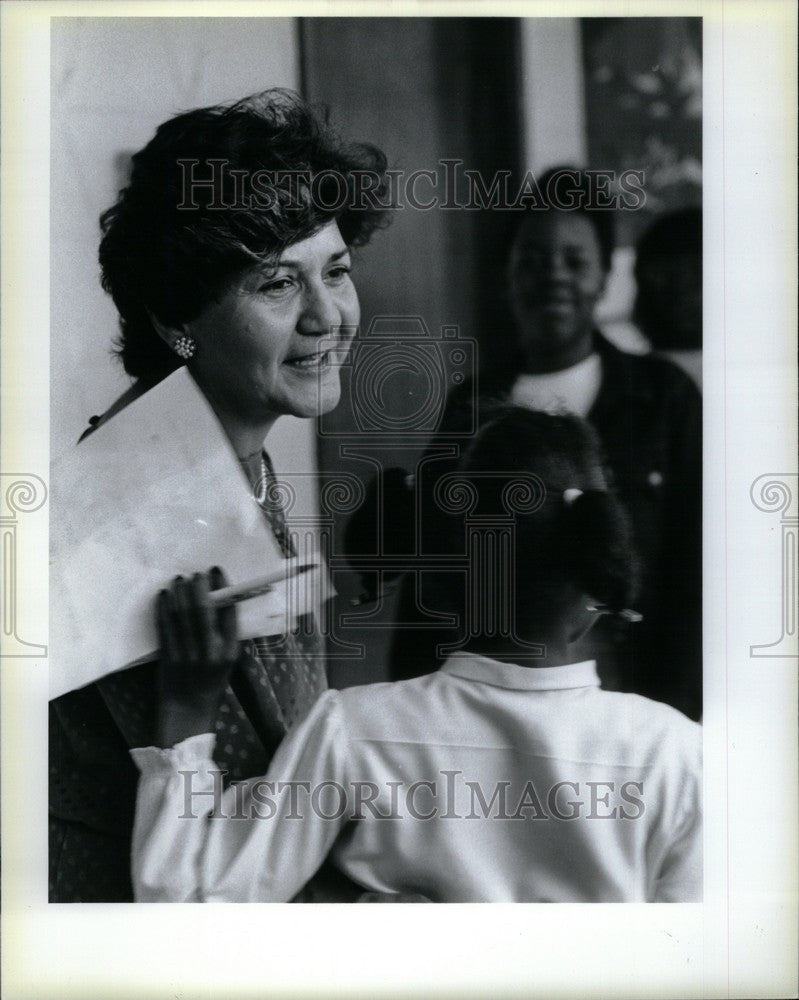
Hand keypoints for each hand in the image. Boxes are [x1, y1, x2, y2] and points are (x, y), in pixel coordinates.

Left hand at [155, 567, 239, 746]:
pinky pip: (165, 626)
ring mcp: (188, 654)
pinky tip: (164, 595)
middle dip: (199, 586)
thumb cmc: (211, 682)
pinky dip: (164, 607)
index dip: (223, 587)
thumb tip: (219, 599)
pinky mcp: (169, 657)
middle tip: (196, 574)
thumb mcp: (228, 659)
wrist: (189, 710)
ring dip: (180, 592)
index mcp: (230, 650)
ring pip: (182, 614)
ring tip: (179, 580)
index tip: (216, 572)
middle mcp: (211, 651)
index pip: (229, 611)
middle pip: (204, 609)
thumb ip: (225, 633)